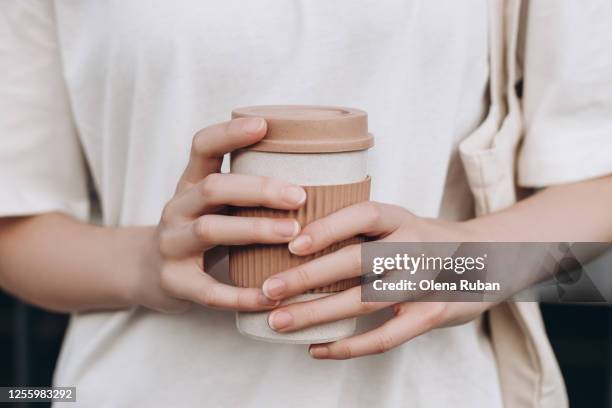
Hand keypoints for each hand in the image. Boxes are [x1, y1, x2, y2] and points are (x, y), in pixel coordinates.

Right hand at [135, 117, 306, 312]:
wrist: (146, 272)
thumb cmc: (199, 232)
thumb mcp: (212, 204)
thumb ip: (246, 191)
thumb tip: (319, 178)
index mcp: (190, 184)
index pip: (202, 146)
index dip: (229, 133)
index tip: (264, 124)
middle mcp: (177, 209)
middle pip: (213, 188)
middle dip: (258, 189)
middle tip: (299, 195)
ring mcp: (171, 245)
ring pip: (209, 230)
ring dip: (253, 230)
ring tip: (293, 234)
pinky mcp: (174, 282)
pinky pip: (209, 290)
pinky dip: (241, 294)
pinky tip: (270, 296)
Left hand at [261, 201, 491, 358]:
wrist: (489, 260)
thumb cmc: (423, 242)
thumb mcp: (400, 223)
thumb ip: (362, 230)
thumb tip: (293, 235)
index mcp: (402, 218)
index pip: (365, 214)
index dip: (328, 227)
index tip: (292, 244)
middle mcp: (415, 246)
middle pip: (358, 261)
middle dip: (308, 277)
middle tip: (268, 290)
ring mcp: (425, 283)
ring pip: (365, 300)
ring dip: (318, 314)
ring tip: (279, 322)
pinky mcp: (432, 315)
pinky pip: (385, 337)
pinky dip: (347, 347)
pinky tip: (316, 349)